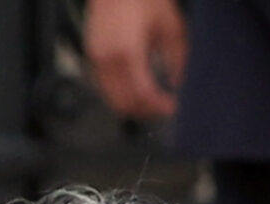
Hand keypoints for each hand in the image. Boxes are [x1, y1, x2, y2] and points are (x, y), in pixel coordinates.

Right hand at [84, 0, 185, 118]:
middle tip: (162, 107)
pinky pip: (105, 86)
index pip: (143, 94)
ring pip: (113, 99)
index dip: (159, 106)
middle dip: (146, 110)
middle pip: (126, 103)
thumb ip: (177, 59)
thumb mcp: (170, 26)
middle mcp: (108, 59)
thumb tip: (178, 82)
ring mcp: (97, 58)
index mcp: (129, 52)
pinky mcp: (91, 54)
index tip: (172, 107)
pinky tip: (135, 86)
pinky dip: (121, 93)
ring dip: (133, 104)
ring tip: (150, 99)